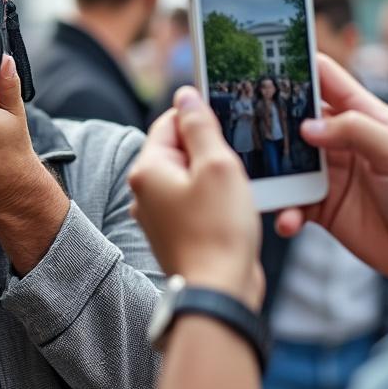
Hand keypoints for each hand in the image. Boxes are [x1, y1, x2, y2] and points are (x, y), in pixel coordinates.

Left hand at [129, 88, 262, 307]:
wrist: (219, 293)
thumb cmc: (219, 230)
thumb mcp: (217, 165)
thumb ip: (201, 127)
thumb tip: (186, 95)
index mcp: (148, 169)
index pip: (170, 122)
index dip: (201, 116)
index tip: (230, 118)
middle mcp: (145, 192)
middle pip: (180, 150)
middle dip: (212, 149)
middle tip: (240, 157)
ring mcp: (159, 216)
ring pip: (191, 178)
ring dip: (218, 176)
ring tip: (241, 185)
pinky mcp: (178, 234)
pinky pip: (196, 203)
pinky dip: (216, 200)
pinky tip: (237, 207)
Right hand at [276, 54, 387, 294]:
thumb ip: (356, 131)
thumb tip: (308, 126)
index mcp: (366, 117)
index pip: (327, 80)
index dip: (299, 67)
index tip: (265, 61)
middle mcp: (344, 142)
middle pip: (297, 120)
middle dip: (272, 123)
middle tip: (244, 127)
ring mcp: (332, 175)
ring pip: (288, 164)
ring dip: (274, 174)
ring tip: (263, 186)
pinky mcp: (323, 208)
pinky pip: (293, 204)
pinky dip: (286, 212)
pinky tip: (289, 222)